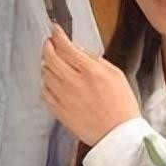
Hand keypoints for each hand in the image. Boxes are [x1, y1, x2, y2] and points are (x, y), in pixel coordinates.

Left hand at [42, 24, 139, 145]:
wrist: (118, 135)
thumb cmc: (121, 106)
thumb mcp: (115, 74)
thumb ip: (94, 59)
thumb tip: (77, 48)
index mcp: (90, 71)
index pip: (65, 46)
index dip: (57, 35)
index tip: (55, 30)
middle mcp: (73, 82)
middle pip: (49, 57)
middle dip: (47, 46)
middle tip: (50, 43)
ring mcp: (63, 97)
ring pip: (45, 74)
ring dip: (47, 65)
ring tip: (54, 63)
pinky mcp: (58, 110)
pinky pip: (44, 92)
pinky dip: (47, 84)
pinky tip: (54, 83)